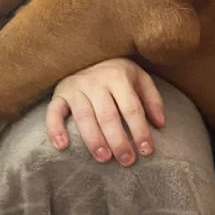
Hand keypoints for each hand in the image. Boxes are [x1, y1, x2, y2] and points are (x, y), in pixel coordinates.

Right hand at [45, 58, 164, 165]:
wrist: (88, 53)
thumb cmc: (118, 73)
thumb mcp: (140, 78)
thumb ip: (152, 100)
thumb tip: (160, 124)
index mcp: (118, 76)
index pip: (131, 107)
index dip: (140, 130)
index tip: (146, 151)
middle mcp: (95, 81)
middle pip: (108, 115)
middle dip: (118, 140)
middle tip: (127, 161)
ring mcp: (75, 87)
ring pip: (83, 117)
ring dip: (93, 140)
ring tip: (103, 158)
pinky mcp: (59, 94)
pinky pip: (54, 112)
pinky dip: (55, 129)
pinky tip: (62, 146)